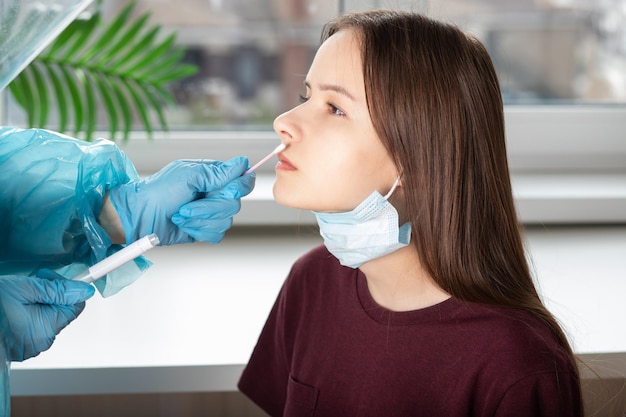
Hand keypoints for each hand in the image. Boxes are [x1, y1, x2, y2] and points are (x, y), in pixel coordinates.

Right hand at [0, 271, 94, 361]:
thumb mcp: (25, 288)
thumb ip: (57, 289)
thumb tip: (84, 290)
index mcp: (45, 329)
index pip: (75, 306)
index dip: (67, 288)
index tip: (53, 277)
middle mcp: (40, 342)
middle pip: (61, 311)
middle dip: (51, 294)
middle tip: (33, 282)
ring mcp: (29, 346)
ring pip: (47, 317)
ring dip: (39, 302)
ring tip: (18, 295)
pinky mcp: (19, 347)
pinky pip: (33, 326)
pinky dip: (28, 313)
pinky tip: (13, 306)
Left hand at [109, 156, 254, 244]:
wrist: (140, 215)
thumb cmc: (159, 190)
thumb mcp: (189, 175)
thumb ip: (218, 172)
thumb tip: (243, 163)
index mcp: (213, 176)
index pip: (242, 181)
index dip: (239, 187)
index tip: (226, 191)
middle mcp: (215, 194)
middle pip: (234, 204)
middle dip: (209, 207)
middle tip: (187, 204)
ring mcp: (210, 213)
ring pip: (226, 221)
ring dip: (199, 220)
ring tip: (180, 214)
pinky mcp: (204, 229)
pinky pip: (217, 234)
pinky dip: (199, 231)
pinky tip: (184, 224)